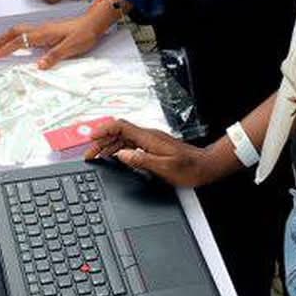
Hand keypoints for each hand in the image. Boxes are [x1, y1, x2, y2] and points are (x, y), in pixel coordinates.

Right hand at [0, 5, 113, 68]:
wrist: (93, 23)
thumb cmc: (84, 33)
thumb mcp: (71, 47)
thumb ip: (55, 56)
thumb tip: (40, 65)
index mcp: (44, 33)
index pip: (21, 41)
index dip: (7, 48)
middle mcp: (41, 29)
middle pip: (15, 32)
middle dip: (0, 40)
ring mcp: (44, 29)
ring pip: (20, 30)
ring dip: (7, 37)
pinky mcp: (47, 31)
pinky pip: (27, 32)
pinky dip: (16, 37)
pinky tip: (17, 43)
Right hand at [85, 119, 209, 187]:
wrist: (205, 167)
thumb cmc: (189, 168)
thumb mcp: (164, 167)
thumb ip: (141, 160)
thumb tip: (121, 154)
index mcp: (149, 138)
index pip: (121, 126)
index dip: (104, 130)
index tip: (92, 138)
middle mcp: (148, 136)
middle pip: (119, 132)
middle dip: (102, 141)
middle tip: (90, 153)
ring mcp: (150, 141)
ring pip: (124, 139)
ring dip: (109, 146)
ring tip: (97, 156)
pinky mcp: (153, 147)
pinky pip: (131, 144)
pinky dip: (119, 149)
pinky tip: (115, 157)